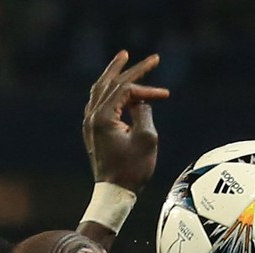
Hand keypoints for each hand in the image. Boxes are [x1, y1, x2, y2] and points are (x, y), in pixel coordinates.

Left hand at [83, 50, 169, 193]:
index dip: (146, 85)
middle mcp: (92, 116)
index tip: (165, 93)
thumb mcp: (146, 138)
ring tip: (123, 59)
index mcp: (103, 116)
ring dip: (113, 74)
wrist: (114, 194)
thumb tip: (140, 101)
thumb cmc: (132, 169)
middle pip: (110, 83)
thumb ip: (144, 112)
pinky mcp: (92, 132)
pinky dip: (108, 90)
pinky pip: (97, 101)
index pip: (125, 88)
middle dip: (129, 68)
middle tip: (146, 57)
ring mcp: (89, 124)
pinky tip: (113, 85)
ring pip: (100, 89)